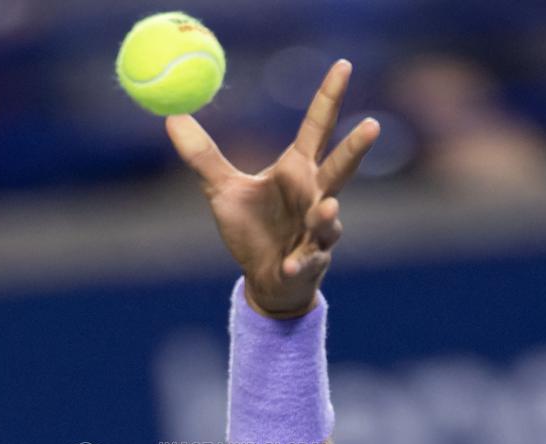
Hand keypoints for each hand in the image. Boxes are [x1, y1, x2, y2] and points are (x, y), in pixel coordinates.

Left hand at [165, 60, 379, 317]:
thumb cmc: (252, 230)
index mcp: (297, 171)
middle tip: (373, 124)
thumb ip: (202, 156)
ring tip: (328, 208)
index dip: (330, 96)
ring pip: (329, 218)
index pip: (318, 127)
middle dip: (356, 148)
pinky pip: (308, 259)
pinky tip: (292, 263)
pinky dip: (301, 261)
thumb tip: (172, 117)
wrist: (266, 278)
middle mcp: (314, 196)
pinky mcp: (309, 261)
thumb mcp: (221, 190)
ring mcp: (316, 231)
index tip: (344, 64)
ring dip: (327, 215)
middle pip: (340, 168)